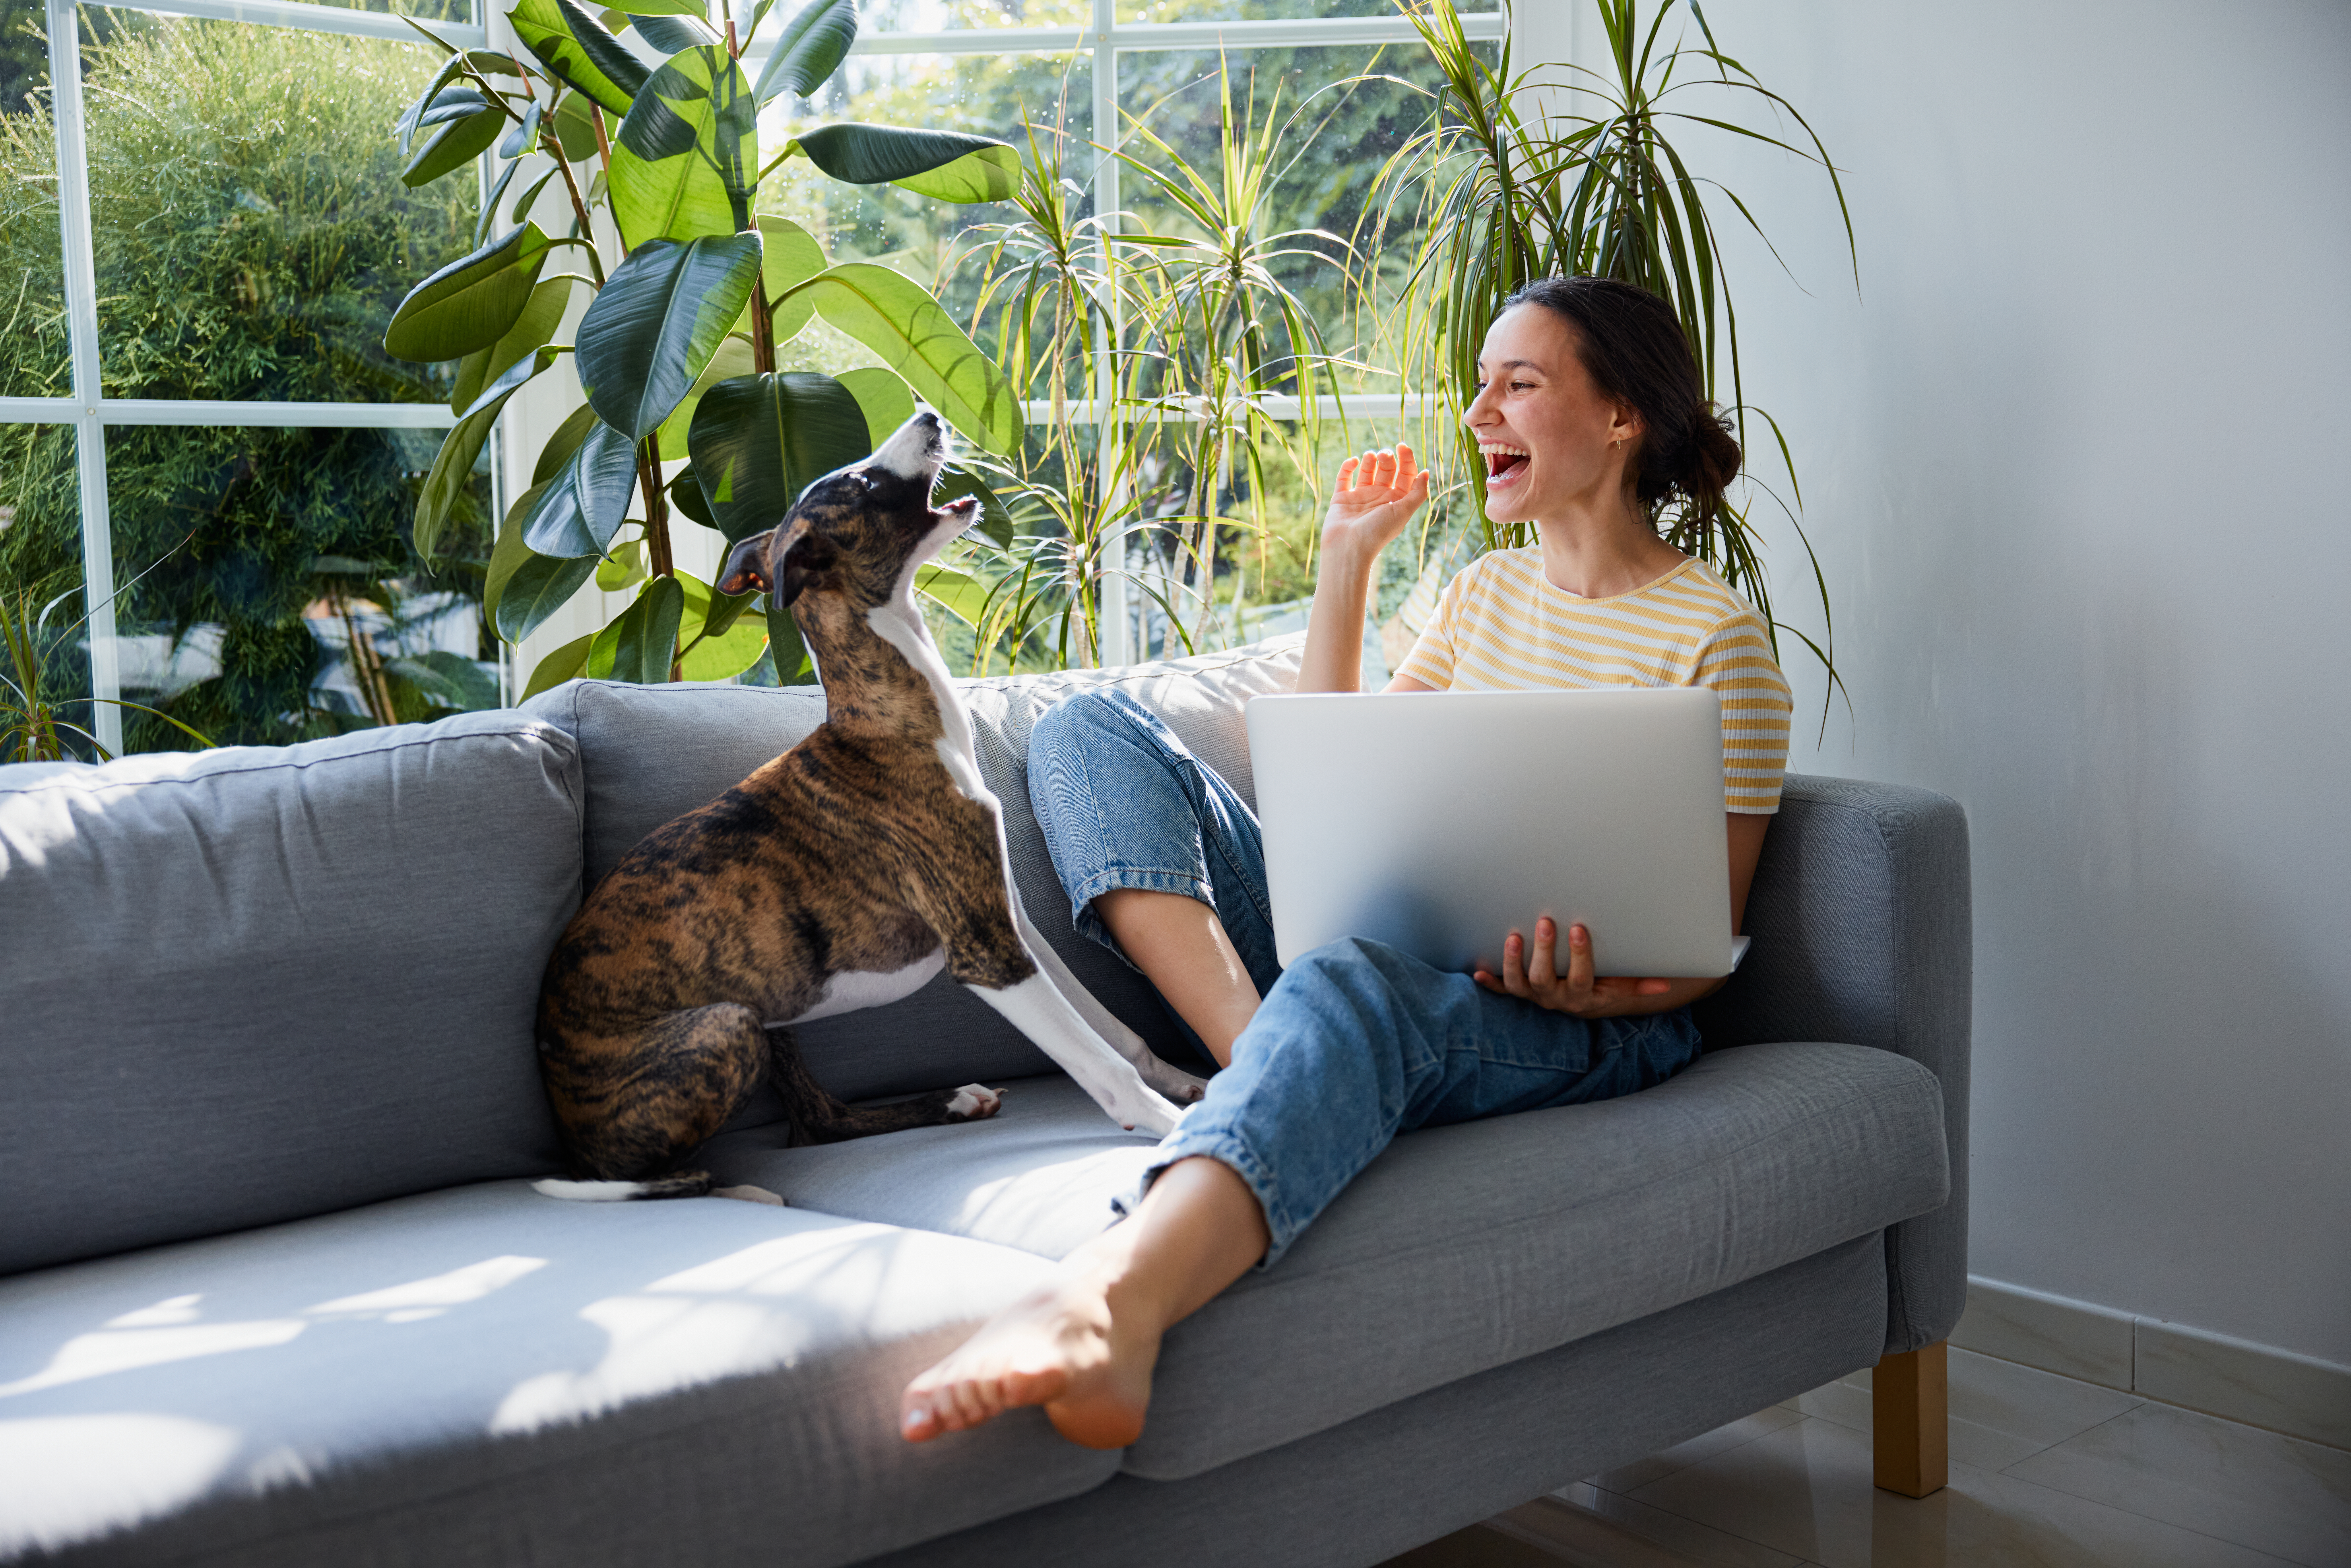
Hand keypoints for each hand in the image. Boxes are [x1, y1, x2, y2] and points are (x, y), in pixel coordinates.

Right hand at [1323, 444, 1432, 558]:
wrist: (1348, 548)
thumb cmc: (1377, 532)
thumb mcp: (1403, 512)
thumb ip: (1417, 493)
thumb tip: (1426, 472)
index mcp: (1397, 501)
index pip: (1406, 474)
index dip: (1407, 458)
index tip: (1402, 446)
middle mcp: (1380, 497)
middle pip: (1387, 470)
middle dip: (1387, 458)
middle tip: (1384, 455)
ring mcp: (1360, 497)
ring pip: (1367, 471)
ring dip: (1370, 459)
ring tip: (1370, 456)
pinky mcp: (1342, 498)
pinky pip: (1344, 478)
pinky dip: (1348, 466)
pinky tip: (1354, 461)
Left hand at [1473, 918, 1673, 1018]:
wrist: (1582, 1005)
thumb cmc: (1604, 986)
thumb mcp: (1622, 986)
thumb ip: (1640, 984)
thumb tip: (1666, 983)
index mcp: (1582, 996)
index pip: (1581, 977)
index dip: (1580, 955)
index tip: (1580, 928)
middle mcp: (1555, 998)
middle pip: (1545, 979)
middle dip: (1543, 951)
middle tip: (1545, 921)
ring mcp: (1534, 996)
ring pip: (1519, 984)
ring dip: (1512, 962)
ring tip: (1513, 937)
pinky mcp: (1519, 992)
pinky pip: (1501, 990)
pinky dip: (1489, 982)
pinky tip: (1477, 971)